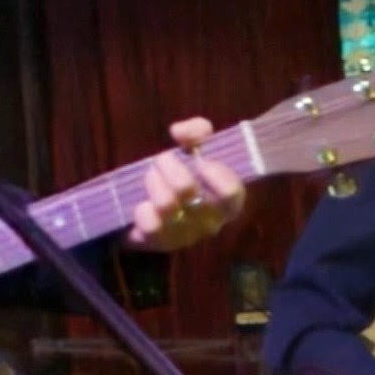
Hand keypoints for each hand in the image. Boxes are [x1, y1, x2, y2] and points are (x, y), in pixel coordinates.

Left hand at [124, 121, 246, 250]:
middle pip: (186, 188)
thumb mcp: (196, 149)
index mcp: (227, 202)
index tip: (200, 158)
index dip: (216, 173)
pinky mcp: (159, 244)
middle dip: (168, 164)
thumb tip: (180, 131)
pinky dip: (142, 208)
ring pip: (165, 203)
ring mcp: (184, 235)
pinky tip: (144, 204)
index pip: (231, 193)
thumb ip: (197, 131)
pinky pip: (149, 223)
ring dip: (153, 181)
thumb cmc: (182, 175)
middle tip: (162, 159)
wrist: (150, 211)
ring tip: (151, 176)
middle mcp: (209, 222)